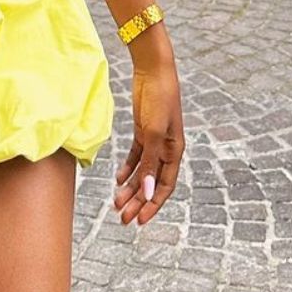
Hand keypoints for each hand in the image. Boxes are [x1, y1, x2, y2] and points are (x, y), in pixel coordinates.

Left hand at [113, 47, 184, 226]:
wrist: (153, 70)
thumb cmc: (159, 99)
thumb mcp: (152, 132)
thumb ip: (150, 162)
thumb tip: (147, 191)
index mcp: (175, 152)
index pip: (165, 187)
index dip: (153, 205)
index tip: (140, 221)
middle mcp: (166, 149)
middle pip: (151, 182)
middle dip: (138, 201)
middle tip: (123, 218)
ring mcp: (154, 140)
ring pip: (142, 171)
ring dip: (130, 187)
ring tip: (116, 203)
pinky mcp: (142, 130)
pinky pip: (136, 156)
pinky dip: (127, 168)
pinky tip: (117, 179)